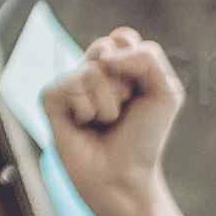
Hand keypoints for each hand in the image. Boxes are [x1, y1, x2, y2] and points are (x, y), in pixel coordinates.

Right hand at [46, 25, 181, 215]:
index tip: (140, 93)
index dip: (137, 65)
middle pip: (105, 48)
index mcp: (116, 64)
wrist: (124, 178)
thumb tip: (105, 56)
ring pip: (90, 71)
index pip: (122, 37)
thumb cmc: (144, 138)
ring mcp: (68, 84)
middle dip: (124, 83)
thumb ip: (148, 58)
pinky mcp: (50, 99)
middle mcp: (90, 69)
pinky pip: (69, 87)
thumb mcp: (166, 93)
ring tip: (104, 123)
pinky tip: (84, 126)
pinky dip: (86, 110)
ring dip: (108, 104)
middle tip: (122, 109)